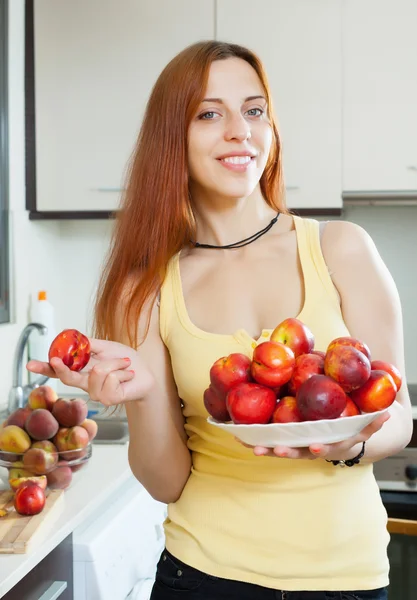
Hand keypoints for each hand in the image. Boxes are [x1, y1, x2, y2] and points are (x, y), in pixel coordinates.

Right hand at [26, 338, 154, 405]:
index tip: (30, 365)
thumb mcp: (106, 348)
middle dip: (61, 369)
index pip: (59, 372)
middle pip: (67, 378)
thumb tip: (72, 336)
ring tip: (123, 365)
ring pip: (97, 372)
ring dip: (114, 363)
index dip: (44, 369)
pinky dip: (122, 371)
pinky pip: (111, 378)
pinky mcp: (109, 399)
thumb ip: (89, 345)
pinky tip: (127, 374)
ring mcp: (96, 394)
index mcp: (82, 371)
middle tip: (56, 360)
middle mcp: (86, 384)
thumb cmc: (125, 362)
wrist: (145, 374)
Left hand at [237, 412, 390, 459]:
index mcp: (331, 444)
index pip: (325, 448)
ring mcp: (299, 446)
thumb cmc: (352, 428)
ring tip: (249, 445)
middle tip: (270, 450)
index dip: (319, 449)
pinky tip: (239, 435)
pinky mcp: (287, 441)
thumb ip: (374, 421)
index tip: (313, 448)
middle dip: (284, 452)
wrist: (343, 438)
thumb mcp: (365, 426)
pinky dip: (256, 440)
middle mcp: (313, 448)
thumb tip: (386, 412)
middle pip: (297, 453)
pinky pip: (270, 441)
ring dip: (264, 448)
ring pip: (280, 449)